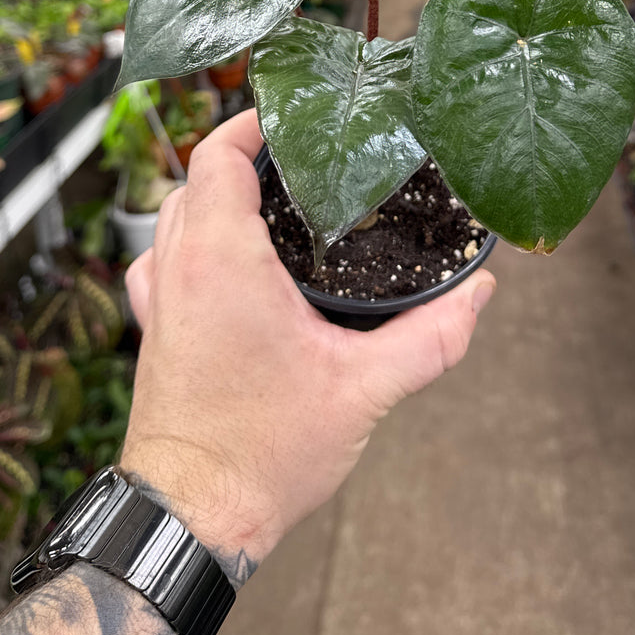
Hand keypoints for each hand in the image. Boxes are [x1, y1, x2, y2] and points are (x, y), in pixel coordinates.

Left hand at [122, 109, 493, 577]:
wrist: (191, 520)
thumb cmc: (261, 454)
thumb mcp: (363, 391)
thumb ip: (430, 337)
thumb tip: (480, 293)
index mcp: (220, 261)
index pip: (215, 155)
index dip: (248, 123)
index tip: (289, 114)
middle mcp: (178, 267)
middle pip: (195, 177)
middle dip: (243, 157)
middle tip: (302, 160)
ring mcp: (159, 299)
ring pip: (174, 215)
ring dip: (215, 197)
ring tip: (275, 203)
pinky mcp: (155, 329)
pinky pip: (164, 258)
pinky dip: (193, 241)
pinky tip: (235, 265)